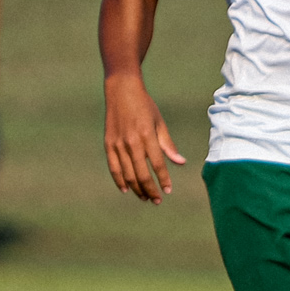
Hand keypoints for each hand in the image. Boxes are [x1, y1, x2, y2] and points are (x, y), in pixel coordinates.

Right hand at [104, 74, 185, 202]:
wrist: (121, 90)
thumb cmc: (145, 106)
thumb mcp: (159, 123)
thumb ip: (168, 145)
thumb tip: (181, 162)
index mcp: (147, 135)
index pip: (157, 164)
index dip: (163, 179)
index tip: (168, 190)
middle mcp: (131, 141)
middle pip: (141, 173)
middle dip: (150, 190)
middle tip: (157, 200)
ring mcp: (118, 144)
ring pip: (127, 174)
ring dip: (137, 188)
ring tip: (145, 197)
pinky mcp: (108, 144)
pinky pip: (113, 167)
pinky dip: (119, 180)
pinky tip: (126, 189)